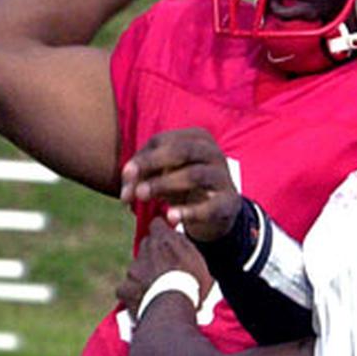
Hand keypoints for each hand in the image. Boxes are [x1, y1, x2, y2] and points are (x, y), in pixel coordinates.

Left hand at [116, 218, 214, 318]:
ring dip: (144, 275)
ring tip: (158, 290)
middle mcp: (146, 250)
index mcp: (165, 240)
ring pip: (136, 268)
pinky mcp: (124, 288)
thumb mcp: (198, 260)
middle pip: (146, 245)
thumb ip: (184, 247)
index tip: (165, 238)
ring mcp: (132, 270)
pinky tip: (145, 301)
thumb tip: (178, 237)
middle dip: (153, 254)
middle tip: (166, 269)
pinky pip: (126, 288)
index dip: (161, 230)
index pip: (157, 224)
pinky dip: (134, 293)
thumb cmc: (192, 285)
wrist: (173, 307)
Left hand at [120, 128, 241, 241]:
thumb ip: (142, 178)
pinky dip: (189, 212)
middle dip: (152, 164)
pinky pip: (210, 206)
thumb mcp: (163, 175)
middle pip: (181, 151)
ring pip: (194, 175)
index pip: (163, 141)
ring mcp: (223, 177)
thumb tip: (126, 194)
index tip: (126, 177)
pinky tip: (170, 217)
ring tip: (143, 197)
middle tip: (133, 183)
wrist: (217, 211)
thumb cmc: (183, 186)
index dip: (141, 158)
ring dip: (164, 184)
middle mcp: (213, 152)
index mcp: (196, 138)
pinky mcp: (230, 202)